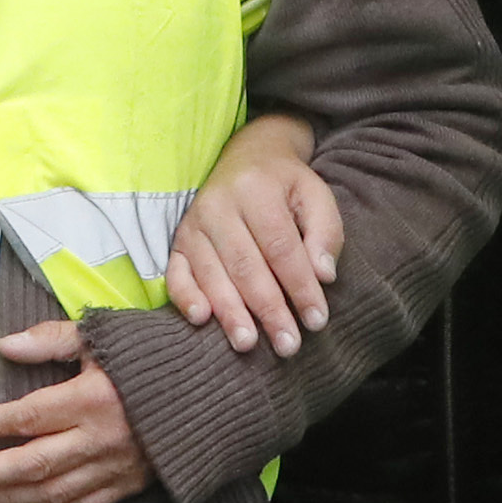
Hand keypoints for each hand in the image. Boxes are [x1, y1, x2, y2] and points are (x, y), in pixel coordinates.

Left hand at [0, 320, 155, 502]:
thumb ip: (52, 340)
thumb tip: (5, 346)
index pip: (31, 416)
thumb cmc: (153, 357)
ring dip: (8, 499)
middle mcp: (102, 439)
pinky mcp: (128, 486)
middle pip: (33, 464)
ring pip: (51, 493)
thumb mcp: (103, 336)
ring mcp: (115, 468)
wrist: (214, 391)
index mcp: (93, 398)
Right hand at [166, 113, 337, 355]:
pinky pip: (176, 273)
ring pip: (212, 273)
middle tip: (288, 345)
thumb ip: (325, 232)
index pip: (281, 247)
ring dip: (231, 312)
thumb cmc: (286, 185)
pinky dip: (185, 297)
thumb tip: (324, 275)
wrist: (246, 157)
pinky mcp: (178, 241)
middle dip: (268, 309)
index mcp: (257, 189)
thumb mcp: (315, 195)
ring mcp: (193, 223)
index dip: (300, 286)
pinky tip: (202, 320)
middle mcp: (219, 205)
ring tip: (248, 344)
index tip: (317, 320)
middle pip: (246, 265)